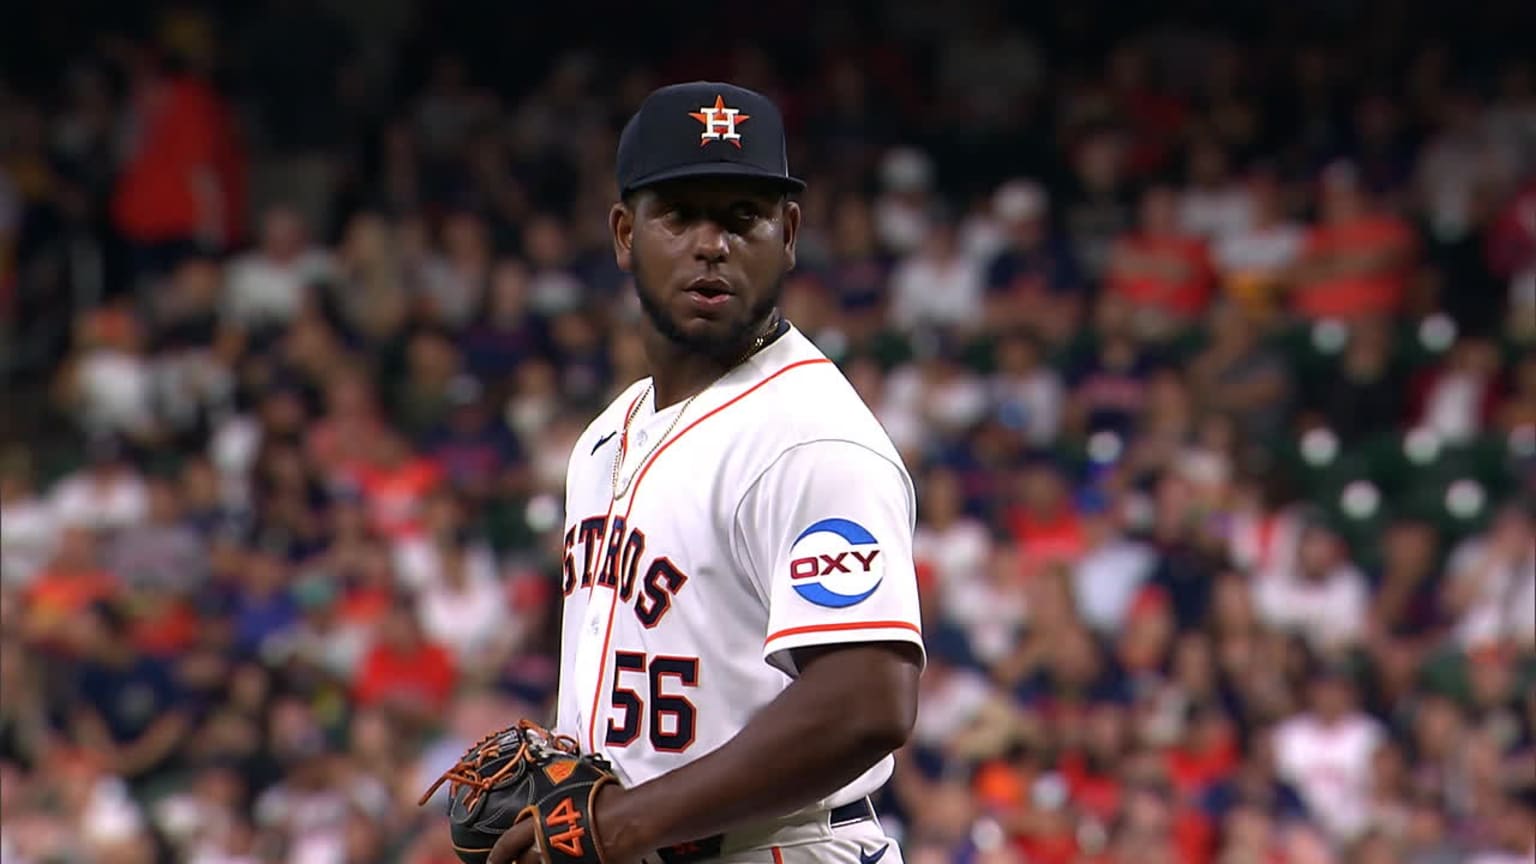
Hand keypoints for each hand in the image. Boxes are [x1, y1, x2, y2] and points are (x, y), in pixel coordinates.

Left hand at [488, 785, 633, 863]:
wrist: (629, 821)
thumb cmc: (607, 798)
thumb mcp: (579, 784)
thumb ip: (562, 787)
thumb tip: (558, 774)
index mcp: (540, 823)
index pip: (509, 842)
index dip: (498, 854)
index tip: (492, 861)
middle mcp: (545, 846)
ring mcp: (561, 862)